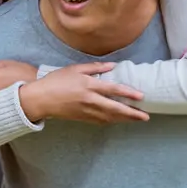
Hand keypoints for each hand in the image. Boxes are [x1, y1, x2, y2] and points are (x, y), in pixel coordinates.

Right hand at [18, 62, 148, 123]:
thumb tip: (112, 66)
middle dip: (132, 113)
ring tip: (136, 119)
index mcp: (88, 86)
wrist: (40, 99)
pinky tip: (119, 120)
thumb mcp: (75, 69)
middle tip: (145, 116)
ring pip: (110, 118)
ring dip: (124, 119)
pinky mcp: (82, 118)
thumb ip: (95, 67)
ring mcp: (86, 111)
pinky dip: (112, 121)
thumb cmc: (56, 81)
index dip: (129, 94)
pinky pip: (101, 121)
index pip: (113, 90)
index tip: (141, 96)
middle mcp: (90, 100)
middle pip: (115, 109)